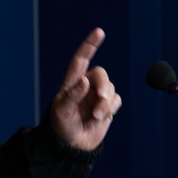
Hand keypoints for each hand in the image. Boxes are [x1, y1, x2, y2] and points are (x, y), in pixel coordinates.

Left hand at [51, 27, 121, 150]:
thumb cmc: (61, 126)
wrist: (73, 145)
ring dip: (105, 103)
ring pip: (111, 88)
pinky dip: (110, 109)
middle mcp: (85, 85)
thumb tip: (85, 80)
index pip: (80, 59)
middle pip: (102, 74)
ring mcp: (97, 95)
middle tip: (100, 103)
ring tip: (94, 117)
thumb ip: (72, 95)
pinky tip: (100, 118)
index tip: (99, 32)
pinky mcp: (107, 106)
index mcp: (71, 82)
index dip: (89, 45)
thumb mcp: (61, 111)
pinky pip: (116, 100)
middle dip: (103, 88)